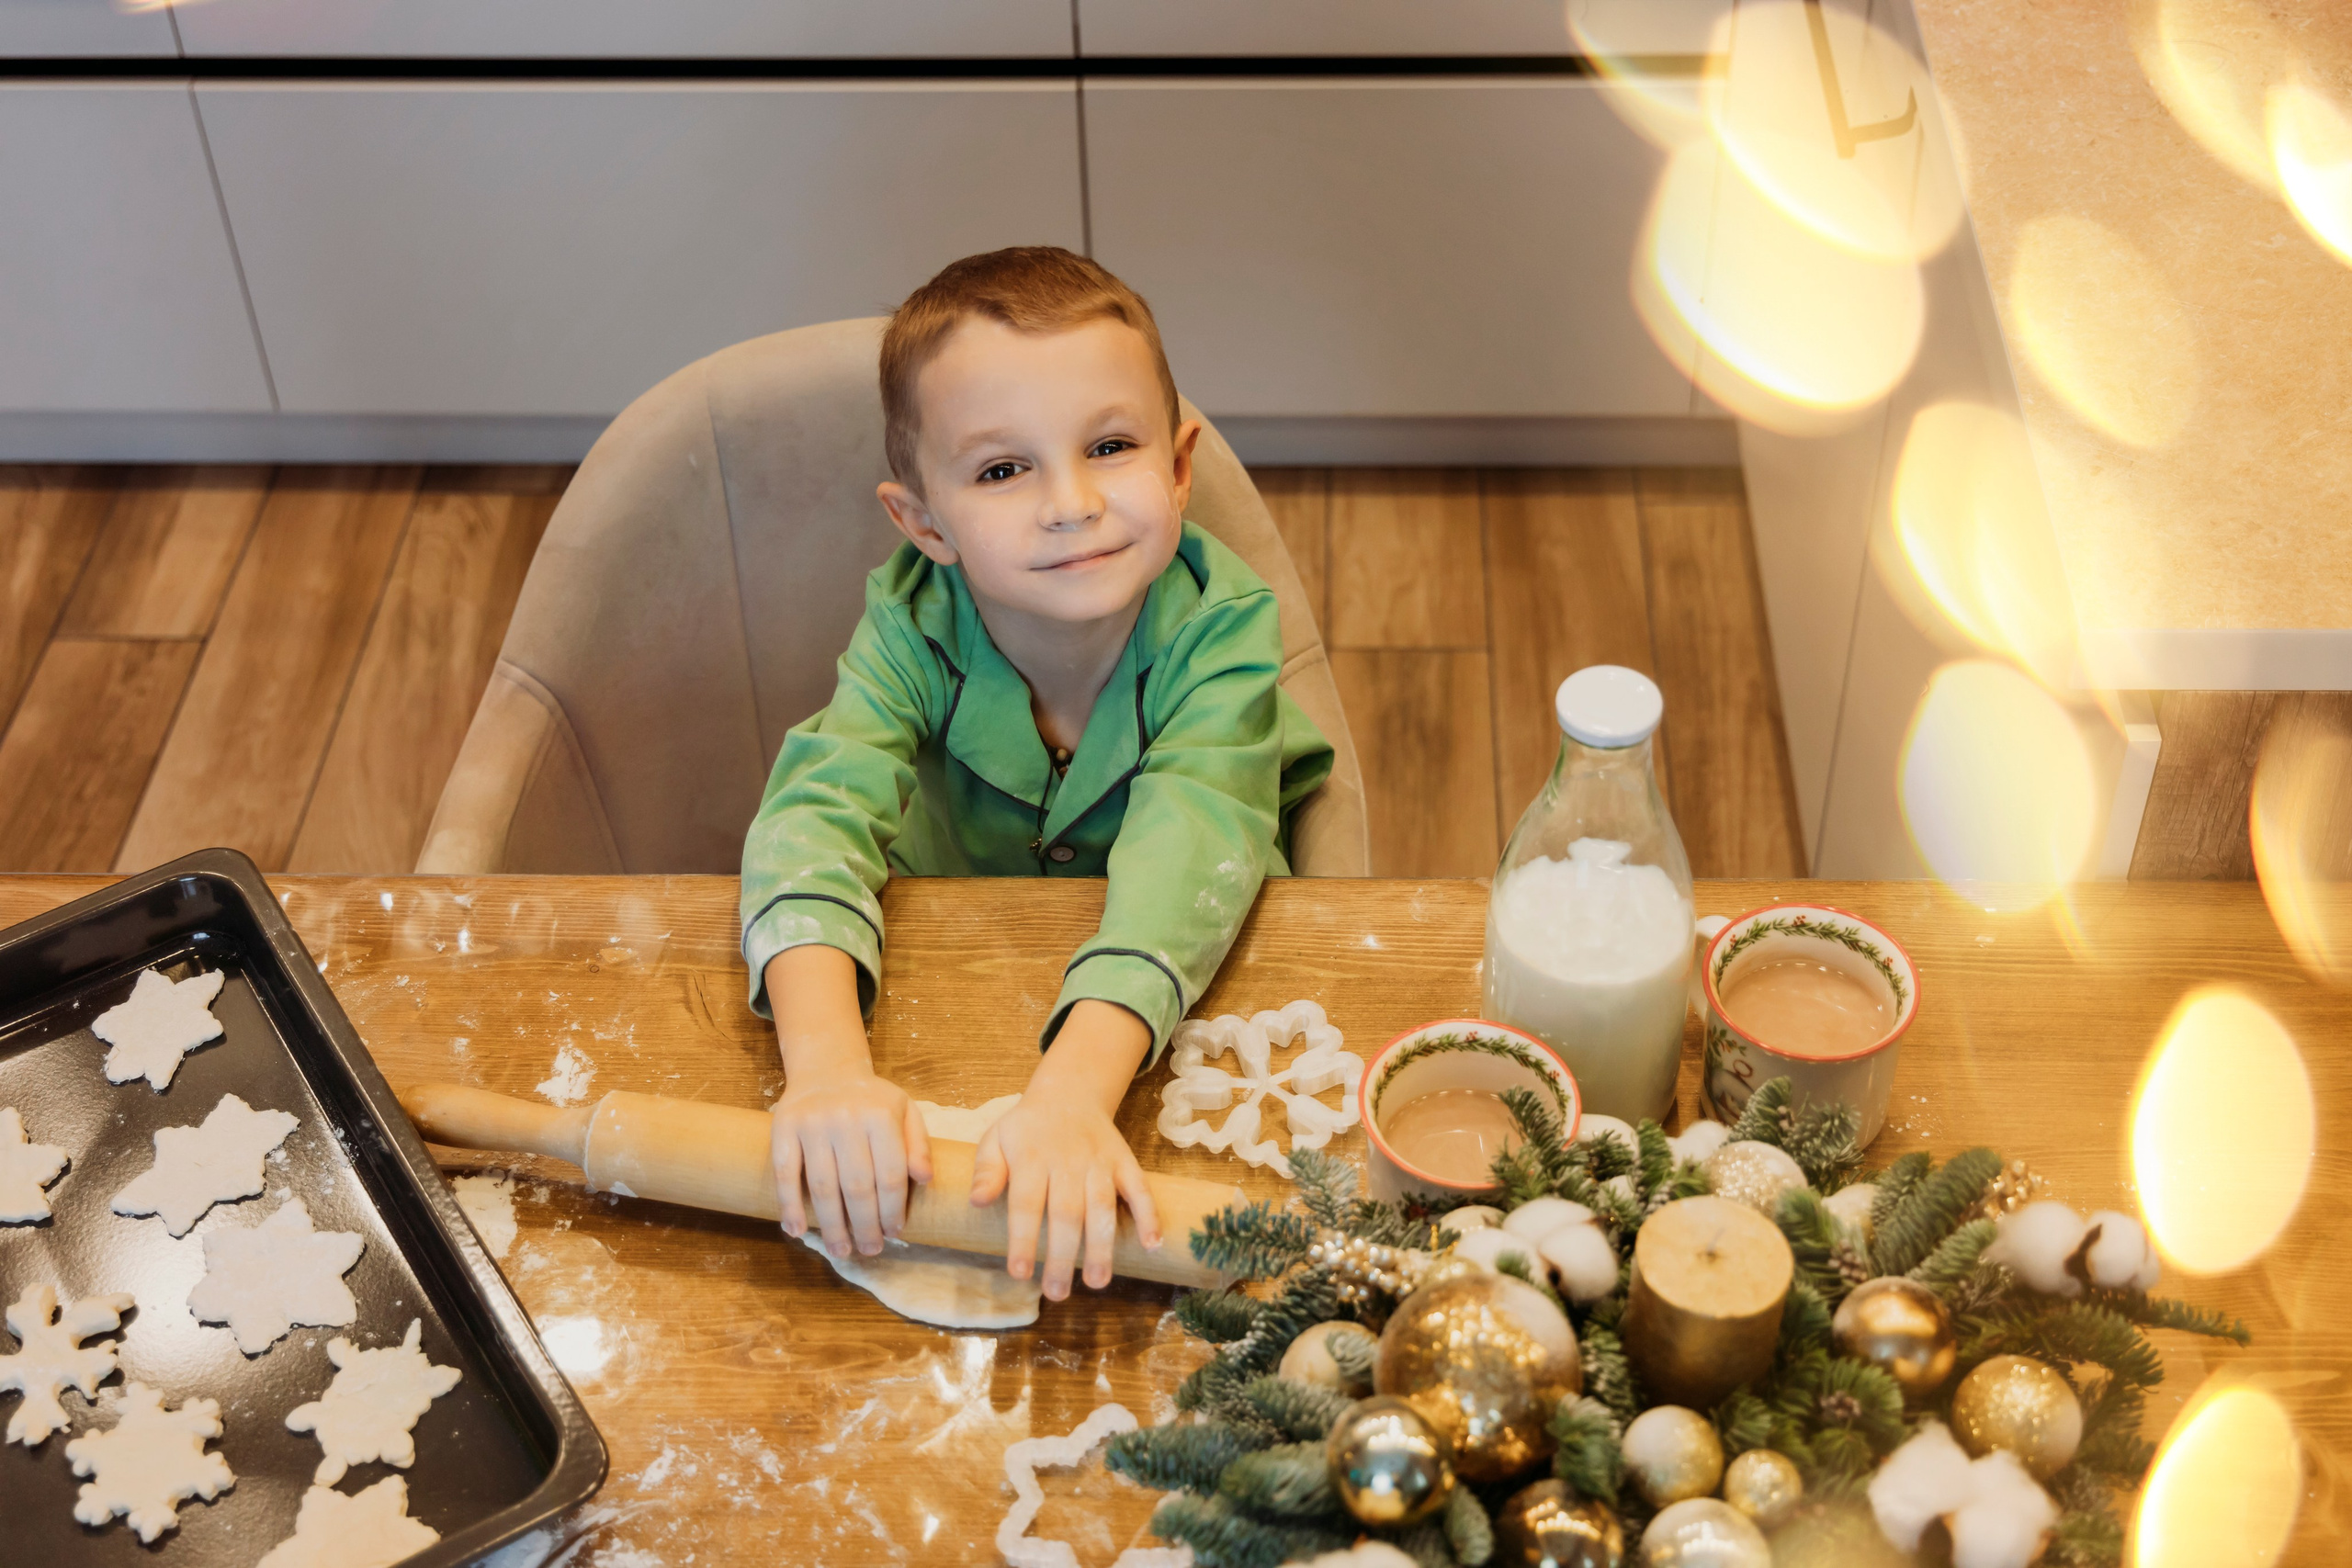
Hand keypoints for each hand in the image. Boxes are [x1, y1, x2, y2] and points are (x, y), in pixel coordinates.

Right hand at [770, 1069, 932, 1257]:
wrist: (826, 1069)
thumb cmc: (871, 1100)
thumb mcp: (904, 1111)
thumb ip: (918, 1144)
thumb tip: (924, 1179)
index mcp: (880, 1116)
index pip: (891, 1175)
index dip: (893, 1210)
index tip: (895, 1233)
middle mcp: (846, 1119)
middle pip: (857, 1186)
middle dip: (865, 1226)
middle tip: (870, 1250)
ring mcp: (812, 1124)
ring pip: (822, 1185)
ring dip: (831, 1225)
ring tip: (841, 1250)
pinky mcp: (783, 1128)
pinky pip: (785, 1174)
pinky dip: (789, 1205)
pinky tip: (796, 1230)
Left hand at [968, 998, 1161, 1299]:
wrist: (1069, 1093)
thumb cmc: (1027, 1128)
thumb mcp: (996, 1139)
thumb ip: (987, 1171)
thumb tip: (978, 1202)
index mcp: (1032, 1158)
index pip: (1026, 1203)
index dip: (1023, 1239)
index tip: (1019, 1274)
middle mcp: (1068, 1161)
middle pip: (1066, 1212)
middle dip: (1062, 1255)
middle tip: (1056, 1292)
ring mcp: (1100, 1162)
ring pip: (1103, 1205)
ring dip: (1102, 1245)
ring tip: (1097, 1281)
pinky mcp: (1124, 1161)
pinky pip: (1140, 1188)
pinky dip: (1149, 1215)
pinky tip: (1152, 1246)